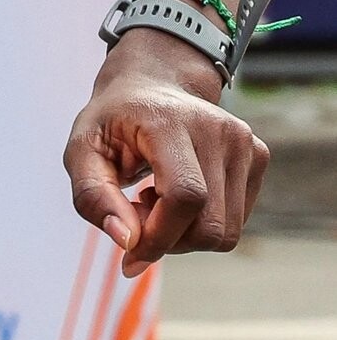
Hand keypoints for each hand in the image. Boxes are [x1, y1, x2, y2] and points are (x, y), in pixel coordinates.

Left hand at [64, 33, 269, 278]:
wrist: (152, 85)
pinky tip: (178, 193)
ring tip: (155, 198)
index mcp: (171, 123)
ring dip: (184, 235)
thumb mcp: (80, 152)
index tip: (128, 255)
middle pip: (209, 225)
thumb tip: (128, 241)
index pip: (185, 197)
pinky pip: (235, 223)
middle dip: (168, 241)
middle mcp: (218, 129)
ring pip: (225, 232)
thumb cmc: (112, 123)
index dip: (159, 237)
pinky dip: (202, 223)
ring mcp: (245, 141)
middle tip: (136, 213)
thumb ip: (93, 196)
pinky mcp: (258, 155)